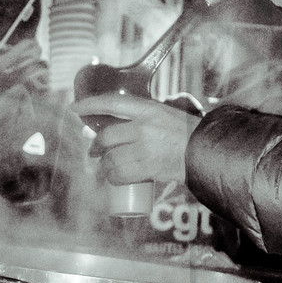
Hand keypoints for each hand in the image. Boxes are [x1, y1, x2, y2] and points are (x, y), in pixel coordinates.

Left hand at [85, 94, 199, 185]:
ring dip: (105, 167)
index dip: (90, 104)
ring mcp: (145, 148)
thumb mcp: (168, 113)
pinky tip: (115, 179)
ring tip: (107, 169)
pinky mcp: (148, 168)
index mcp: (148, 109)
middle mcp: (143, 127)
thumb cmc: (189, 133)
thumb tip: (126, 119)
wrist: (207, 152)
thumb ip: (148, 114)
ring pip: (111, 159)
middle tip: (94, 152)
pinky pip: (120, 175)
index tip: (74, 108)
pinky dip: (114, 178)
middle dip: (96, 146)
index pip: (112, 103)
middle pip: (106, 137)